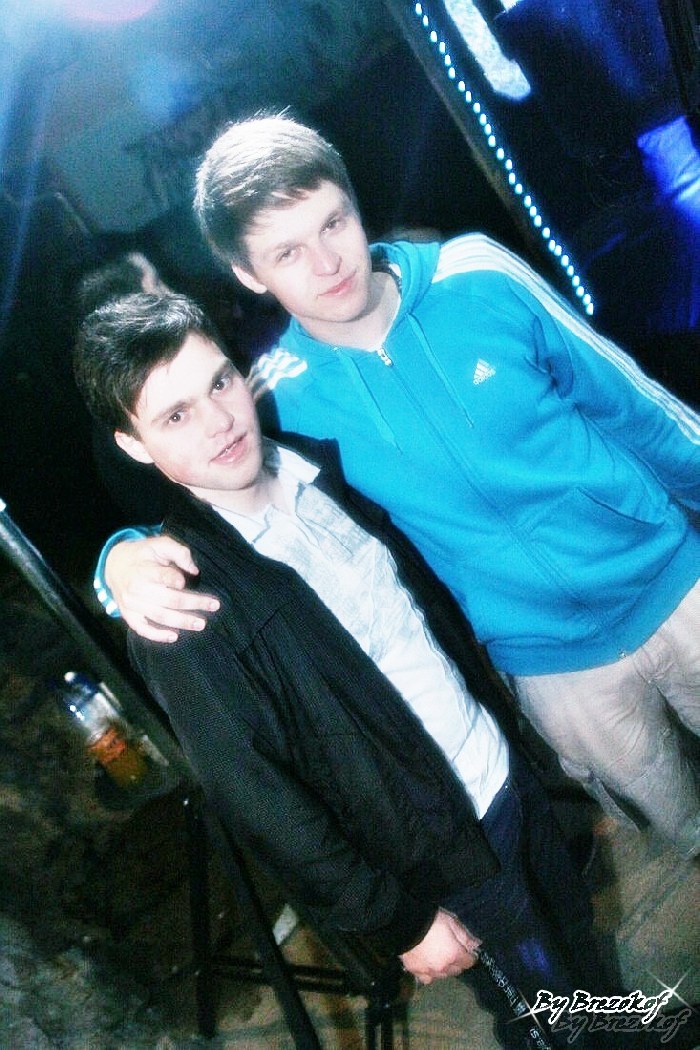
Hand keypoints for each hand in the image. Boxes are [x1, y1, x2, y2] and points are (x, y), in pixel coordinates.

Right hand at [104, 535, 219, 642]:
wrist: (113, 565)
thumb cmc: (142, 554)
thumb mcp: (158, 543)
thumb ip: (178, 552)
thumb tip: (194, 570)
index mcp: (143, 569)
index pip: (160, 576)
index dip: (172, 578)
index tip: (184, 581)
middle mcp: (136, 589)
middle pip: (168, 599)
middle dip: (193, 603)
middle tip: (214, 605)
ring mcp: (132, 605)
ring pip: (160, 616)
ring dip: (182, 622)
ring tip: (201, 624)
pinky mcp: (129, 616)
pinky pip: (143, 629)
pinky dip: (158, 636)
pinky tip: (174, 637)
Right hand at [399, 910, 480, 984]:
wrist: (405, 923)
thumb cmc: (431, 920)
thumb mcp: (452, 922)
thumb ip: (465, 937)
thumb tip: (477, 946)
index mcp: (454, 955)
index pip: (469, 962)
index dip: (470, 956)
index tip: (468, 951)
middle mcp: (443, 968)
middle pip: (456, 970)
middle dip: (457, 962)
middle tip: (453, 951)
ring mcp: (428, 972)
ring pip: (442, 976)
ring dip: (444, 969)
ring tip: (440, 957)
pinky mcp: (415, 971)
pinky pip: (427, 978)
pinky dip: (429, 973)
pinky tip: (428, 964)